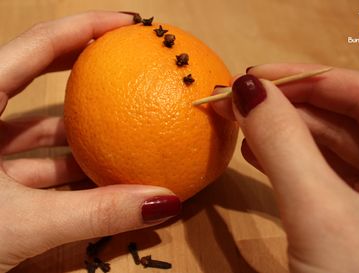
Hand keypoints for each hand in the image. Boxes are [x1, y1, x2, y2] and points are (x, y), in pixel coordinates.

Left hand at [0, 12, 179, 272]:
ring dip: (83, 134)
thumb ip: (96, 213)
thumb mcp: (19, 223)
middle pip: (37, 76)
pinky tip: (101, 178)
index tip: (129, 24)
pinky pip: (35, 164)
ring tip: (126, 132)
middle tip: (129, 65)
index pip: (34, 46)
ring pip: (39, 130)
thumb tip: (163, 201)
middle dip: (85, 69)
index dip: (85, 27)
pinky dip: (68, 169)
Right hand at [212, 64, 358, 271]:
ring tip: (241, 121)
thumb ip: (282, 145)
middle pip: (347, 119)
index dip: (309, 79)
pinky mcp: (358, 216)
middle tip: (239, 98)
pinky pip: (322, 173)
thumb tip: (244, 89)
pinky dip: (287, 159)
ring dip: (283, 132)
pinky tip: (255, 150)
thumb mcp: (320, 213)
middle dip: (288, 107)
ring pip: (330, 146)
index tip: (255, 75)